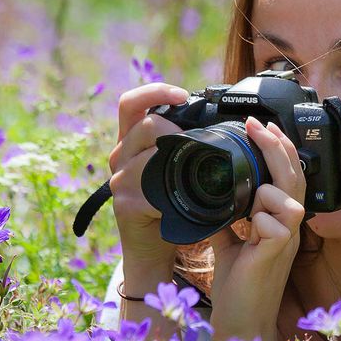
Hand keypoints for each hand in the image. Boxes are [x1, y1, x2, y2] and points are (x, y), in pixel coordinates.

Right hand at [108, 82, 189, 290]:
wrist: (154, 249)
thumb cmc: (171, 207)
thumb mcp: (175, 169)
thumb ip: (184, 146)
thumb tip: (221, 124)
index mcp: (132, 142)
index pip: (132, 103)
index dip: (155, 92)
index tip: (182, 95)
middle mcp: (120, 156)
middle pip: (145, 125)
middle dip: (175, 131)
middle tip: (199, 146)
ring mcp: (119, 180)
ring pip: (147, 156)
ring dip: (175, 161)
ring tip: (195, 174)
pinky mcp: (125, 204)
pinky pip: (148, 191)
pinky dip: (170, 194)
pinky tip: (181, 202)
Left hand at [208, 117, 306, 340]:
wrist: (240, 323)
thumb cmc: (237, 284)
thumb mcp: (229, 240)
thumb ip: (227, 214)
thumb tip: (211, 189)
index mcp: (279, 220)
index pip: (288, 175)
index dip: (278, 148)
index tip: (257, 126)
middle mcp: (288, 227)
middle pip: (294, 176)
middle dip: (276, 146)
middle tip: (257, 125)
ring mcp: (286, 241)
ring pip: (291, 197)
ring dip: (269, 187)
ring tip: (248, 199)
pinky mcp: (275, 255)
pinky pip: (275, 224)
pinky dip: (259, 219)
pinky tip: (246, 230)